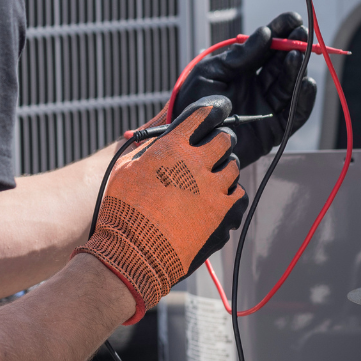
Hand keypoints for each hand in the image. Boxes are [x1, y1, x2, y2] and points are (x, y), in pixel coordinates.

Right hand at [75, 100, 246, 323]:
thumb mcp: (125, 167)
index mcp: (172, 146)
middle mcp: (196, 162)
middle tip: (214, 147)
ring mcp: (212, 187)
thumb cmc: (123, 208)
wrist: (134, 250)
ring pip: (233, 166)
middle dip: (220, 140)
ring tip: (213, 175)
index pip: (202, 116)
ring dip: (224, 167)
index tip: (215, 111)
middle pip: (224, 139)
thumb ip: (147, 149)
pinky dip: (229, 192)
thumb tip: (159, 140)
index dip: (211, 111)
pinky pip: (237, 193)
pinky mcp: (221, 212)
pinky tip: (217, 196)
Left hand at [172, 12, 317, 167]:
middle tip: (301, 33)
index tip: (293, 19)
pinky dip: (304, 99)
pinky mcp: (275, 129)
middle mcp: (258, 86)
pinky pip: (295, 114)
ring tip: (298, 54)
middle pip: (282, 63)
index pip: (267, 47)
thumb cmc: (193, 103)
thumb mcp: (212, 71)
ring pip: (290, 85)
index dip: (281, 32)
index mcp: (243, 70)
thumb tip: (265, 33)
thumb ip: (239, 56)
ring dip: (297, 69)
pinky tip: (306, 83)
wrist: (188, 139)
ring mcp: (267, 107)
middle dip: (293, 46)